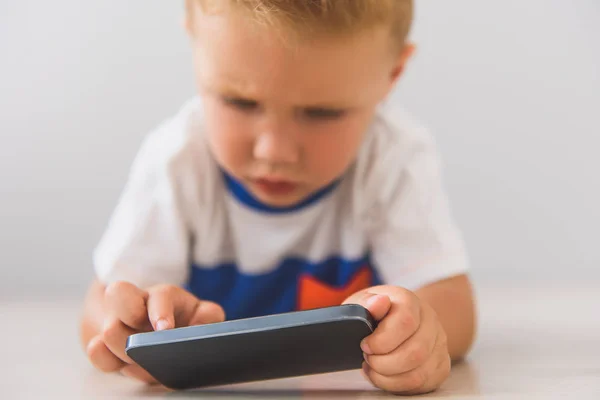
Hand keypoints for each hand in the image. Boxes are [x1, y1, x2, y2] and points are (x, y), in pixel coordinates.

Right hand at [86, 282, 224, 382]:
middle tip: (144, 346)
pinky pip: (94, 350)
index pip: (159, 295)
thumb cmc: (184, 324)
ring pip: (108, 330)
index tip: (164, 329)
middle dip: (133, 321)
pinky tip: (119, 364)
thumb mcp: (202, 316)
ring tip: (144, 363)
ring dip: (126, 351)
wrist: (158, 333)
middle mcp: (136, 302)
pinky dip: (104, 358)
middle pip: (117, 294)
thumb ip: (209, 316)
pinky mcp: (104, 343)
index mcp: (163, 296)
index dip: (160, 312)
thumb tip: (201, 325)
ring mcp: (116, 321)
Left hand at [343, 285, 450, 394]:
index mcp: (410, 301)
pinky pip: (423, 384)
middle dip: (384, 363)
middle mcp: (430, 320)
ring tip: (373, 368)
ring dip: (389, 377)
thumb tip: (377, 303)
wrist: (398, 320)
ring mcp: (439, 344)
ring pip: (419, 373)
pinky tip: (385, 376)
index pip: (405, 322)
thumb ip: (366, 303)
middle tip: (368, 358)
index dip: (381, 341)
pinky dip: (398, 386)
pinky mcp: (441, 365)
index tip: (365, 345)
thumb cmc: (376, 313)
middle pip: (415, 353)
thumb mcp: (363, 303)